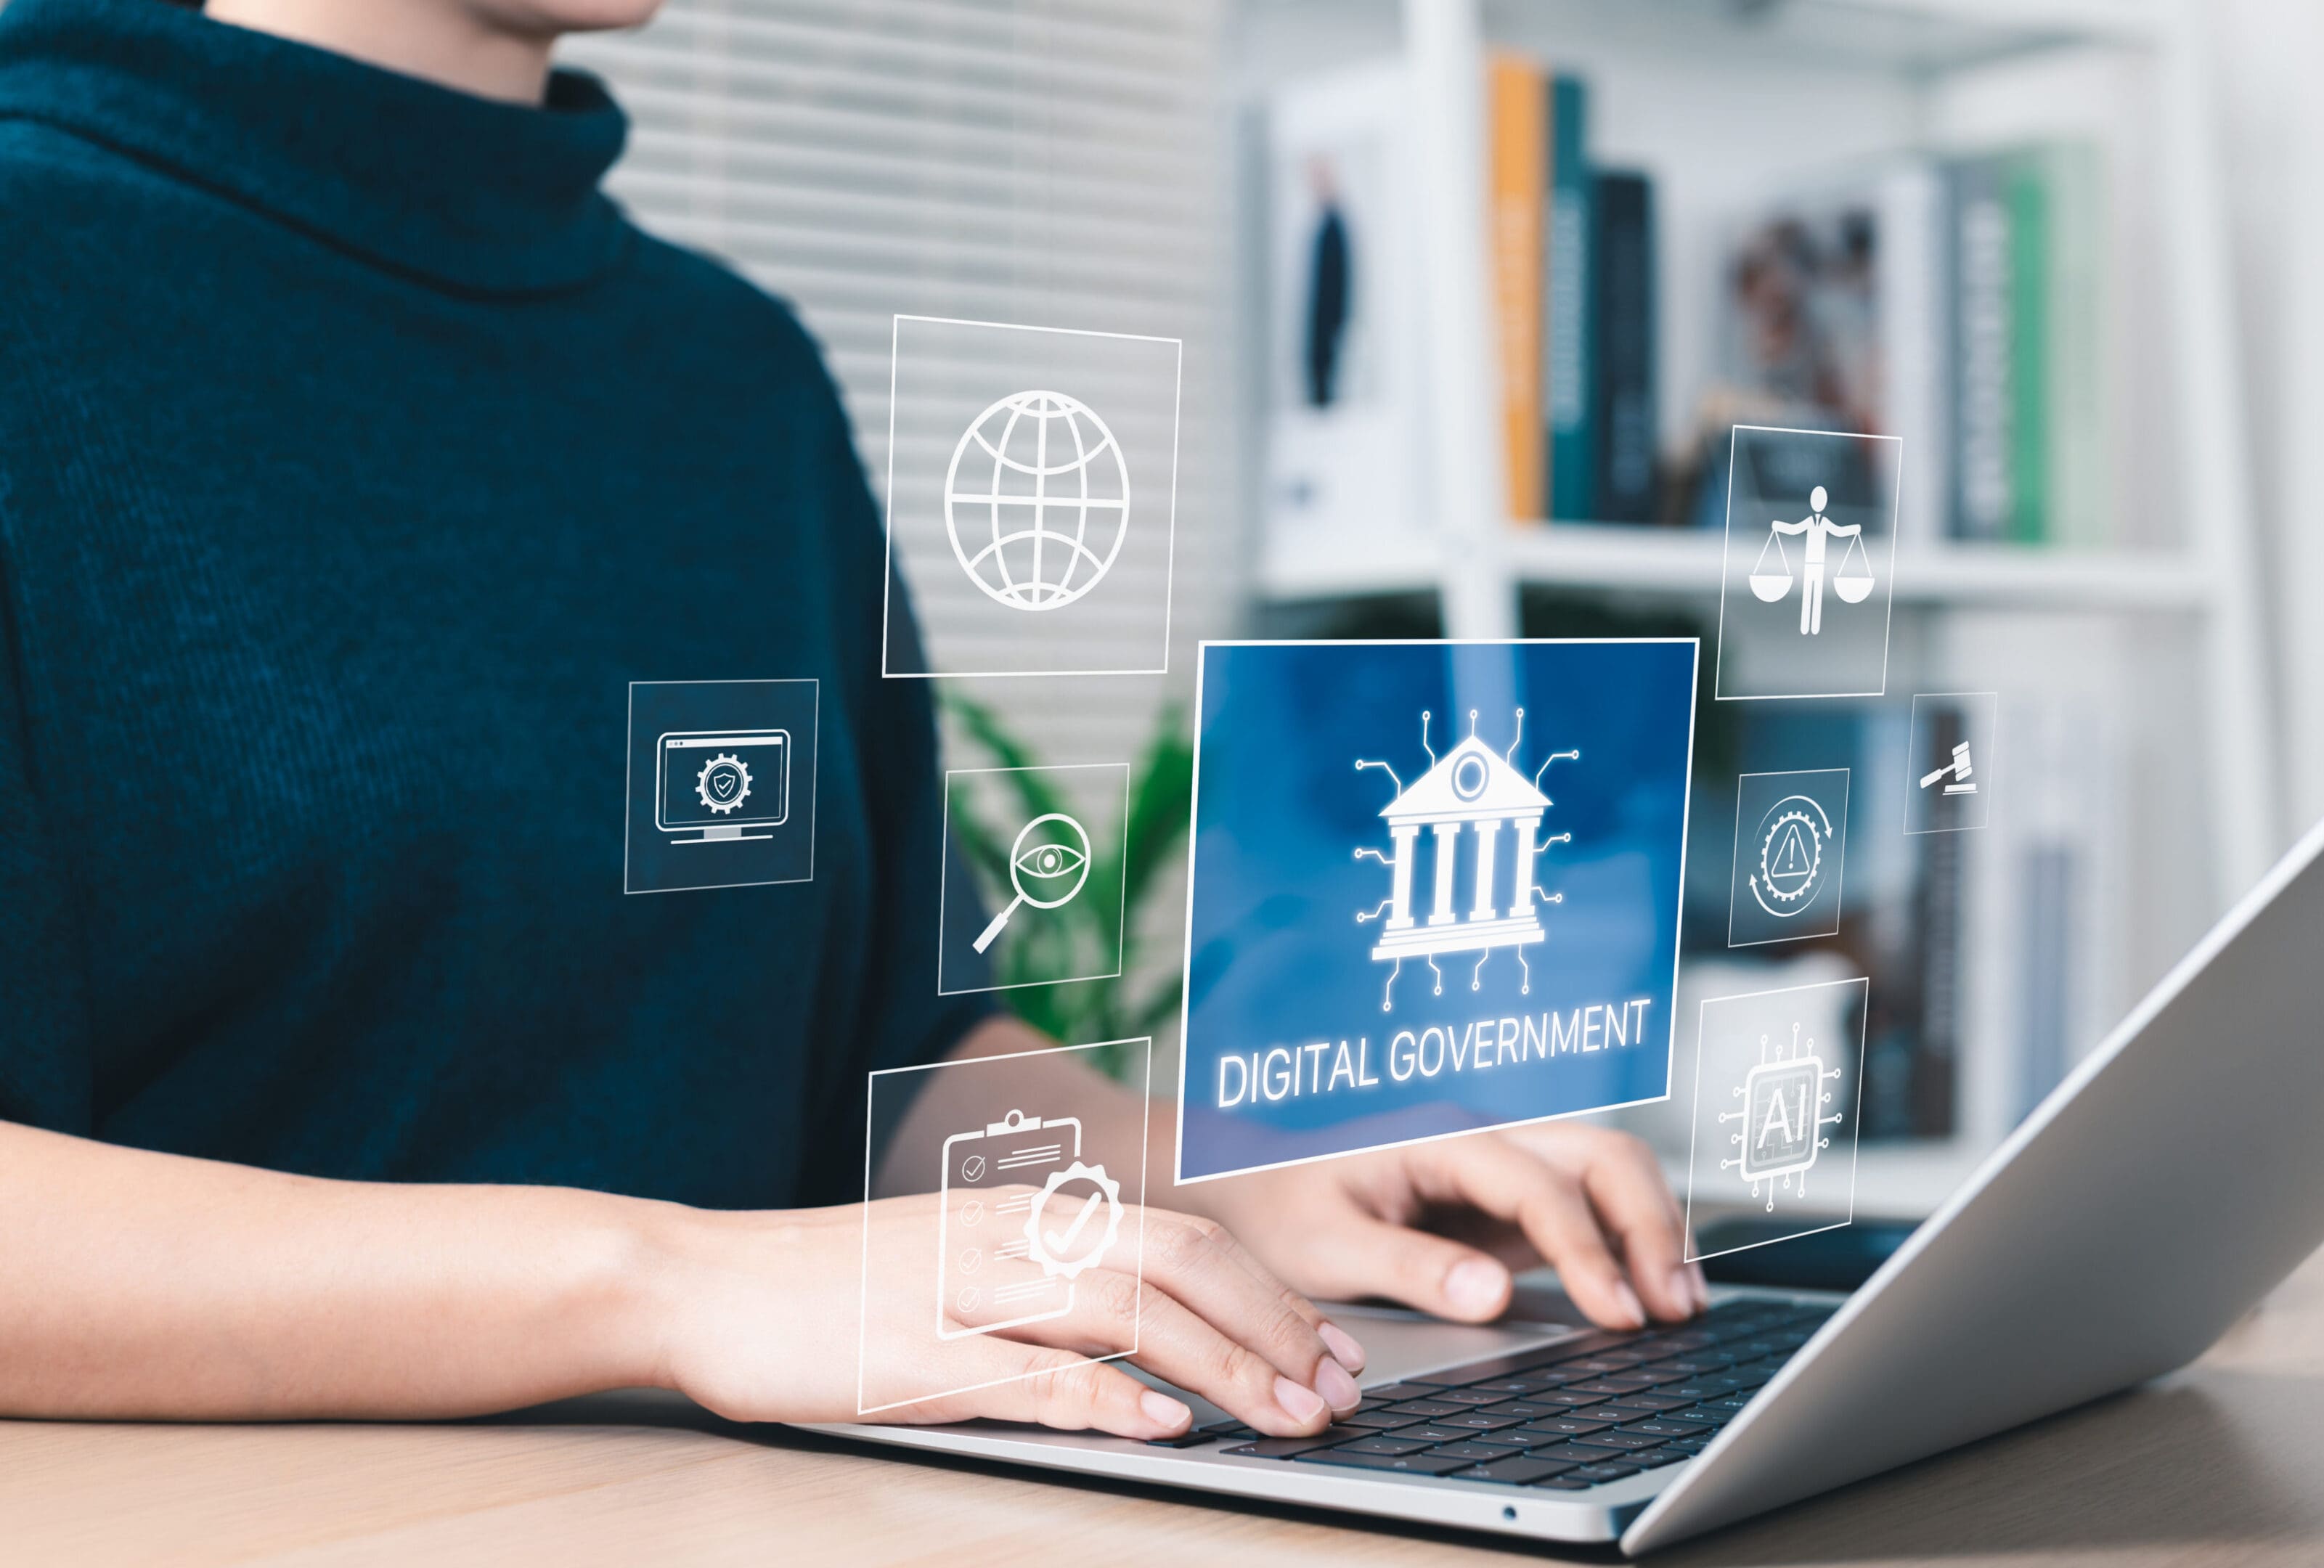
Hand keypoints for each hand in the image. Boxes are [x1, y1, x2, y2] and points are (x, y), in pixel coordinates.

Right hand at [640, 1193, 1371, 1442]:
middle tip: (1341, 1388)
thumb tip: (1156, 1346)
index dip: (1271, 1292)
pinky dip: (1109, 1399)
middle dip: (1275, 1324)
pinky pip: (1032, 1374)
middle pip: (1180, 1260)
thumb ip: (1050, 1291)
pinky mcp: (913, 1352)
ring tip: (1288, 1413)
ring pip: (1126, 1310)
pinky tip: (1166, 1427)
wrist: (705, 1279)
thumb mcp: (958, 1265)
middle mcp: (1012, 1236)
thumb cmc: (834, 1286)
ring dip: (1223, 1364)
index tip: (1332, 1347)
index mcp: (1030, 1213)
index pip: (1185, 1237)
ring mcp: (964, 1290)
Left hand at [1179, 1124, 1705, 1330]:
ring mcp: (1504, 1168)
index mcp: (1439, 1140)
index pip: (1537, 1184)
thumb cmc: (1278, 1208)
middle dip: (1648, 1226)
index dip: (1586, 1248)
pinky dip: (1628, 1243)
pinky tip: (1648, 1296)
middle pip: (1599, 1157)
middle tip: (1671, 1310)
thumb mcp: (1327, 1246)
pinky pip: (1588, 1207)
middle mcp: (1484, 1140)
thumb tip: (1495, 1294)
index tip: (1617, 1313)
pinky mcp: (1509, 1202)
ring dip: (1652, 1230)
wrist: (1249, 1183)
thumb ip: (1410, 1267)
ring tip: (1680, 1308)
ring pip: (1608, 1172)